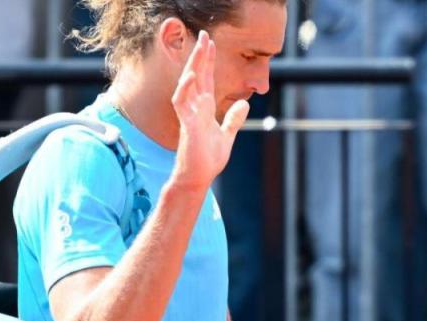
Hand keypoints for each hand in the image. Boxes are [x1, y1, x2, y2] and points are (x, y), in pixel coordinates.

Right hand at [169, 31, 248, 190]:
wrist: (198, 178)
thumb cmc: (207, 160)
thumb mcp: (226, 135)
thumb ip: (233, 119)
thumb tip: (244, 104)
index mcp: (203, 109)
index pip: (205, 80)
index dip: (207, 61)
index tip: (210, 43)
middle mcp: (194, 109)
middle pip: (196, 77)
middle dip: (200, 56)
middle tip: (204, 35)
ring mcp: (189, 117)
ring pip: (187, 86)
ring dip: (192, 67)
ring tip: (199, 50)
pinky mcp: (188, 127)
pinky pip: (182, 105)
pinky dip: (186, 90)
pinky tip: (192, 77)